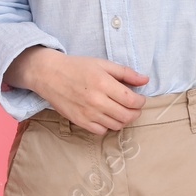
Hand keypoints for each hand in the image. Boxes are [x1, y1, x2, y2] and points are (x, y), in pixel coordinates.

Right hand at [7, 47, 147, 133]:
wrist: (49, 74)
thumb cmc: (76, 67)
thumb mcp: (102, 64)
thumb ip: (125, 72)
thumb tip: (145, 79)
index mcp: (103, 83)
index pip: (132, 100)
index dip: (140, 101)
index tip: (139, 98)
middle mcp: (96, 101)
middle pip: (126, 116)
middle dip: (135, 112)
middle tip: (134, 106)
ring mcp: (87, 113)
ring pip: (116, 125)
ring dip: (123, 119)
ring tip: (120, 110)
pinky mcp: (79, 121)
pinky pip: (101, 131)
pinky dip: (108, 125)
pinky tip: (106, 115)